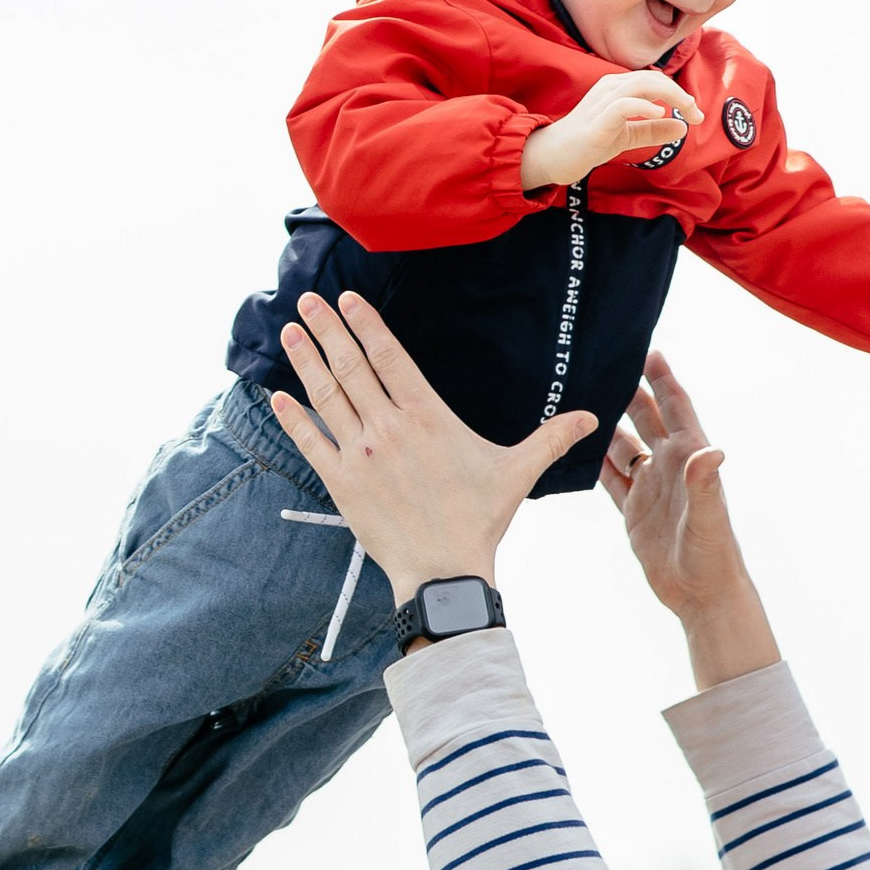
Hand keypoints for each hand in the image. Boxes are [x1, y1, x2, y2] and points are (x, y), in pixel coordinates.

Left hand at [272, 291, 593, 607]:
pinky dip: (293, 417)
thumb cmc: (479, 520)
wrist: (444, 570)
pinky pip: (310, 441)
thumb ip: (549, 438)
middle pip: (351, 366)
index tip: (348, 299)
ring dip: (306, 359)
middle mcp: (388, 427)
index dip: (366, 324)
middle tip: (307, 300)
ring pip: (326, 395)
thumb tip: (591, 417)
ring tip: (290, 330)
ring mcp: (360, 453)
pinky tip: (278, 394)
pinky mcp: (341, 483)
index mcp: (427, 416)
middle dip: (327, 328)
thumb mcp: (517, 472)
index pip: (390, 356)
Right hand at [521, 70, 698, 191]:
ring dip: (670, 95)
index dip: (679, 94)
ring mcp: (601, 102)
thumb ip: (653, 131)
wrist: (553, 157)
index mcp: (617, 88)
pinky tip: (658, 113)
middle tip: (697, 114)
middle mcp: (610, 88)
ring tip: (686, 111)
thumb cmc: (588, 143)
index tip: (696, 114)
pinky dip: (644, 106)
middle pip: (652, 78)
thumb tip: (683, 127)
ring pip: (641, 84)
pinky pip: (622, 104)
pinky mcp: (596, 121)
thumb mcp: (627, 136)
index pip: (654, 80)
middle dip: (680, 94)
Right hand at [601, 352, 779, 691]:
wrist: (701, 594)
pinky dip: (596, 461)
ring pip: (625, 446)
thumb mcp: (708, 518)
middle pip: (647, 419)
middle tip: (607, 365)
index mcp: (691, 459)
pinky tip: (578, 447)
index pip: (678, 409)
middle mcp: (670, 468)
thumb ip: (706, 483)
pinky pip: (612, 478)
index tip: (650, 351)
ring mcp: (651, 487)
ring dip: (608, 425)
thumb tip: (712, 451)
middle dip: (631, 392)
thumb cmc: (713, 556)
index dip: (665, 380)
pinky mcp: (634, 510)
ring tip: (583, 401)